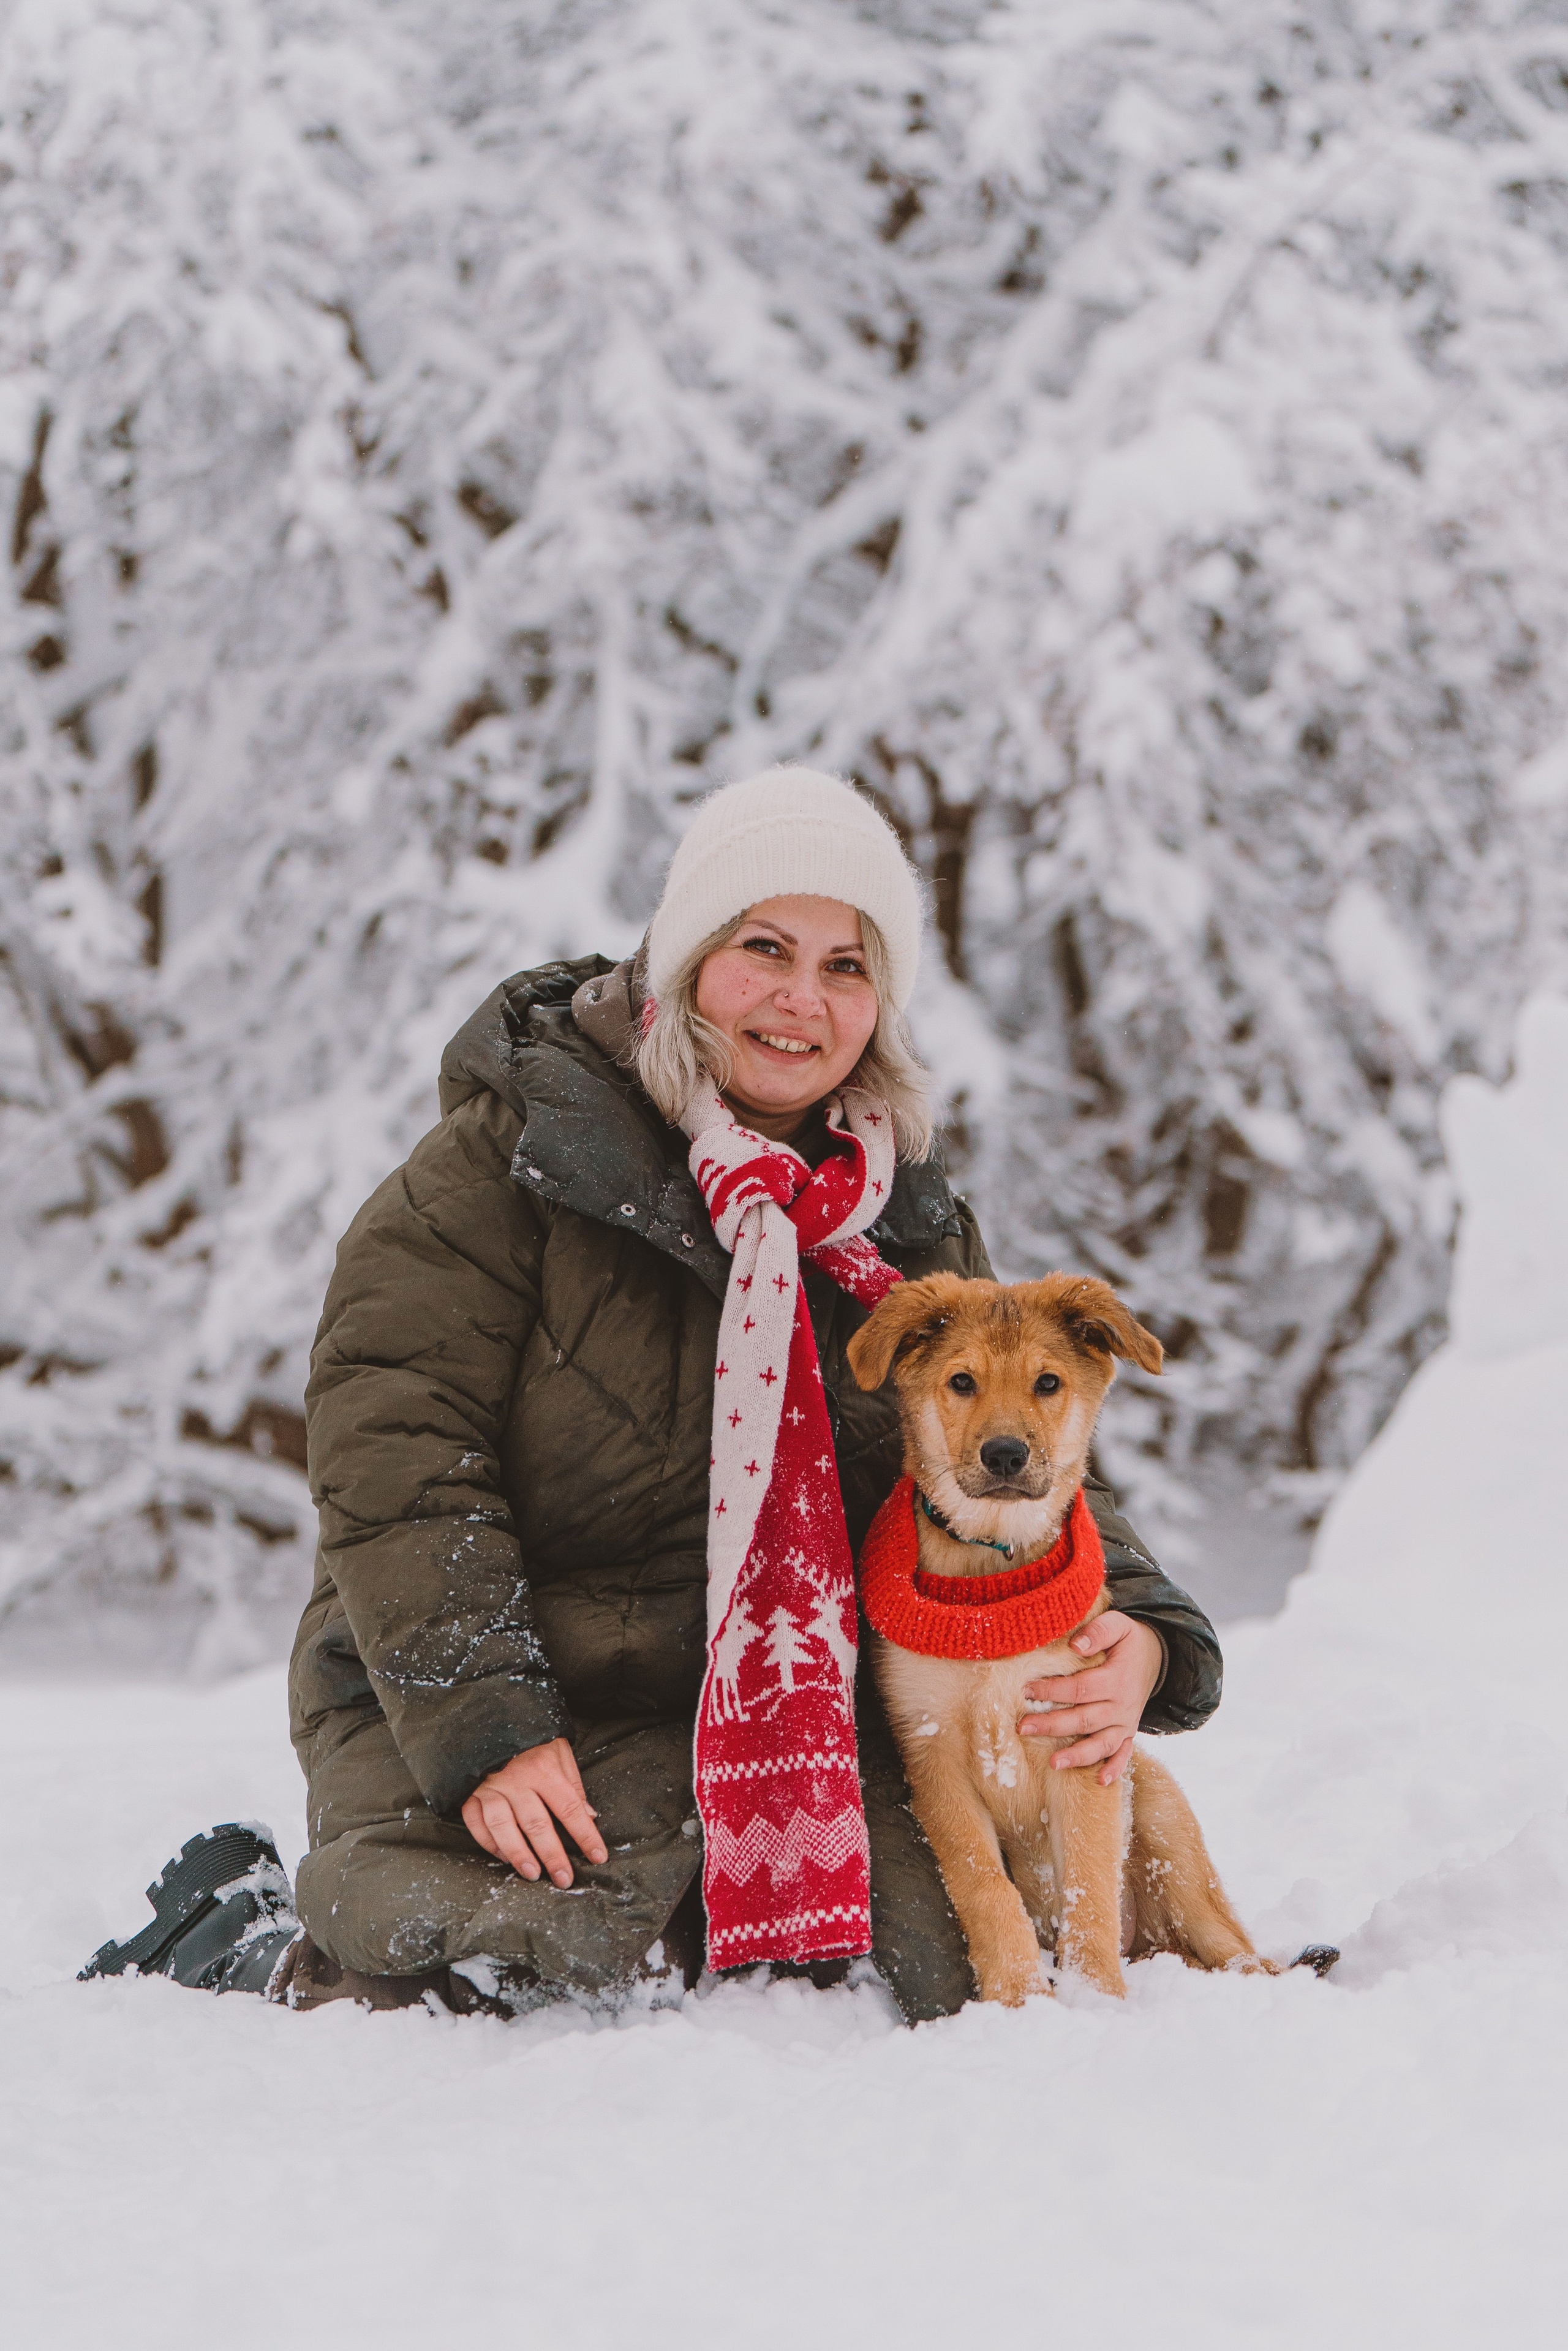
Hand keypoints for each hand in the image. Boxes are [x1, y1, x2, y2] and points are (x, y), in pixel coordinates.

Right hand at [461, 1737, 608, 1886]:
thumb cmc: (530, 1735)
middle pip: (537, 1825)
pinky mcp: (469, 1793)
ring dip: (519, 1855)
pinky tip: (503, 1856)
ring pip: (504, 1828)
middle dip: (553, 1856)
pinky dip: (489, 1843)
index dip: (585, 1835)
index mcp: (543, 1768)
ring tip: (532, 1874)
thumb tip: (588, 1815)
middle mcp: (516, 1780)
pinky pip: (477, 1824)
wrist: (488, 1716)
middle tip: (564, 1880)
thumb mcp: (558, 1749)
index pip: (569, 1808)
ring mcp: (490, 1788)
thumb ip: (572, 1782)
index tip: (598, 1856)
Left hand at [1018, 1612, 1164, 1785]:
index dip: (1053, 1690)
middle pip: (1084, 1719)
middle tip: (1023, 1727)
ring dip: (1077, 1756)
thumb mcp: (1118, 1624)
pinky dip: (1115, 1769)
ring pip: (1101, 1744)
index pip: (1080, 1688)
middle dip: (1052, 1725)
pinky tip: (1100, 1781)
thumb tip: (1076, 1645)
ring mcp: (1126, 1723)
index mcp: (1116, 1679)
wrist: (1156, 1656)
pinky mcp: (1128, 1733)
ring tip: (1052, 1763)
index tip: (1026, 1690)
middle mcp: (1122, 1705)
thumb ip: (1098, 1631)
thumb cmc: (1128, 1640)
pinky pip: (1123, 1755)